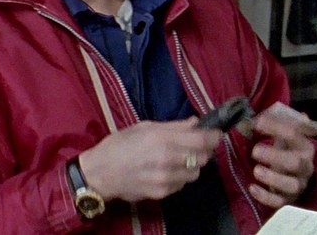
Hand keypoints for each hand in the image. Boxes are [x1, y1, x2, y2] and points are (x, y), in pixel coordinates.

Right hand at [78, 117, 221, 202]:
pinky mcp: (162, 192)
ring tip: (178, 159)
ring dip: (192, 165)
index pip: (202, 140)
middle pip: (203, 158)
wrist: (100, 173)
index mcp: (162, 138)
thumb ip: (173, 126)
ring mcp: (165, 178)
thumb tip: (196, 123)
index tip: (216, 134)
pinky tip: (167, 170)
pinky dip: (180, 176)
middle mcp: (167, 159)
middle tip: (195, 145)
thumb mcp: (144, 127)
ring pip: (195, 173)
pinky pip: (182, 184)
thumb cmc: (119, 145)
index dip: (214, 137)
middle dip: (203, 151)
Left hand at [248, 109, 316, 208]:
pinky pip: (280, 202)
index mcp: (304, 146)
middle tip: (255, 150)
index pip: (294, 134)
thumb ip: (286, 123)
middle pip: (296, 162)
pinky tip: (253, 188)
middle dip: (275, 156)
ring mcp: (298, 185)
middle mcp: (305, 166)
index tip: (256, 122)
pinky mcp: (289, 200)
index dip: (275, 127)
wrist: (300, 177)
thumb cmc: (289, 151)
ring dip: (273, 178)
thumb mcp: (288, 136)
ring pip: (291, 185)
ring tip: (256, 170)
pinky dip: (266, 197)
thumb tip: (299, 114)